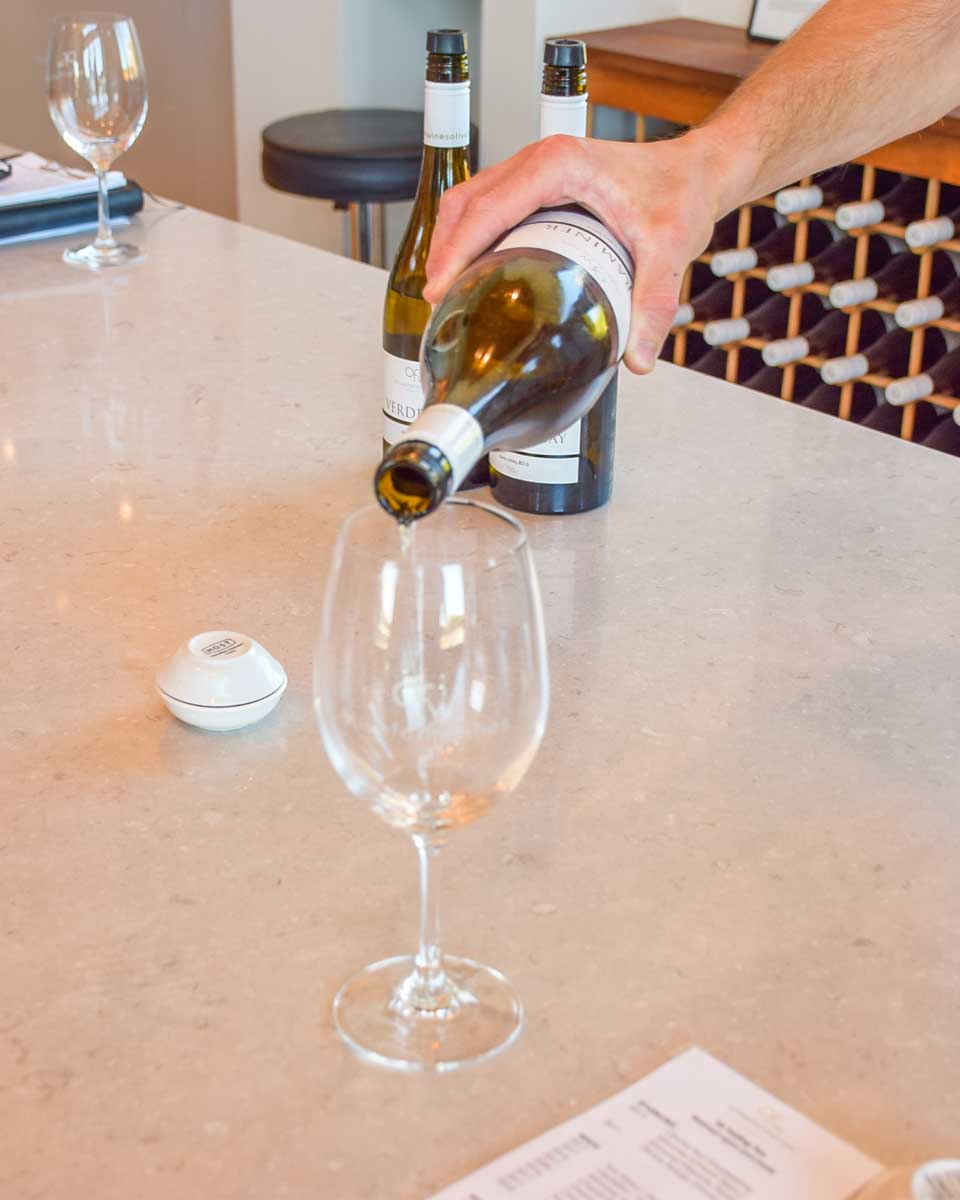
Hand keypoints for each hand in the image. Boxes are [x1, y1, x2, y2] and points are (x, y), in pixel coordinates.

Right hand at [424, 132, 726, 373]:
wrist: (698, 171)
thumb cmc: (681, 192)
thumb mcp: (671, 249)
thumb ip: (654, 304)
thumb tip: (638, 359)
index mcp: (557, 165)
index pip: (487, 208)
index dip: (457, 250)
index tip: (439, 290)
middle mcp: (540, 159)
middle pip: (467, 202)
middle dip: (444, 250)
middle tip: (437, 302)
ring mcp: (536, 168)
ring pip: (473, 201)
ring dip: (453, 242)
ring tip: (447, 293)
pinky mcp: (541, 183)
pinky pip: (491, 205)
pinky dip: (473, 236)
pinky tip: (476, 273)